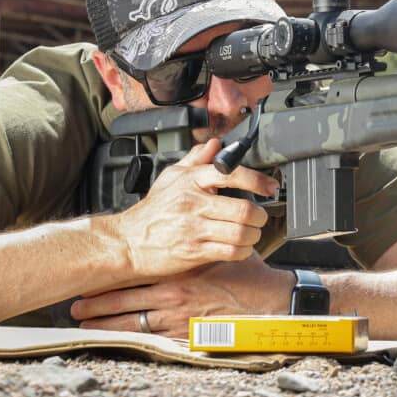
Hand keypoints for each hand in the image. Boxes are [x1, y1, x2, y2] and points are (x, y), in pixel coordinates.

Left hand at [71, 256, 296, 337]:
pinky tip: (120, 340)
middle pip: (126, 301)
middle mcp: (174, 296)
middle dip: (98, 304)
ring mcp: (179, 319)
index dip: (108, 278)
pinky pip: (153, 339)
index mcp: (178, 272)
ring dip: (108, 325)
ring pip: (134, 324)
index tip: (89, 280)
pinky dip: (133, 339)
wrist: (269, 301)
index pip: (135, 275)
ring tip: (87, 325)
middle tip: (75, 307)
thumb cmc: (246, 276)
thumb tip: (179, 230)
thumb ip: (194, 244)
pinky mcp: (188, 336)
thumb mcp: (218, 251)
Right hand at [109, 138, 278, 278]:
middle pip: (244, 209)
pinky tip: (240, 247)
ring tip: (252, 232)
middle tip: (260, 216)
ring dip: (254, 235)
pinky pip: (231, 252)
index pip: (232, 174)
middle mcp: (194, 204)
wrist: (127, 243)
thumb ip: (196, 160)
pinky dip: (242, 251)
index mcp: (191, 182)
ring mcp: (194, 229)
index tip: (269, 186)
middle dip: (260, 215)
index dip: (257, 180)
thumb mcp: (170, 178)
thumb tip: (215, 144)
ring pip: (241, 233)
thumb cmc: (151, 212)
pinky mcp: (194, 252)